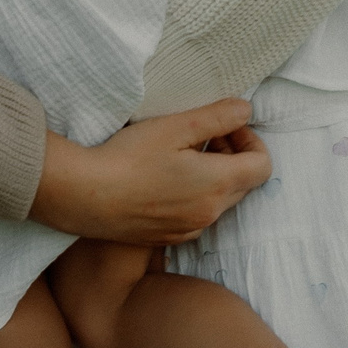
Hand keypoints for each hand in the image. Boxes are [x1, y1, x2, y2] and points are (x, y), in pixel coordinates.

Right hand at [27, 99, 269, 245]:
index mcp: (218, 184)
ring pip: (220, 200)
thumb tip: (246, 109)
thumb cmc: (128, 158)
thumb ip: (218, 117)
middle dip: (232, 155)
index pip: (263, 165)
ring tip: (180, 155)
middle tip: (202, 135)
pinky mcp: (169, 238)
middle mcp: (210, 213)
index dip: (251, 141)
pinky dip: (193, 195)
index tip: (226, 127)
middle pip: (244, 183)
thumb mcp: (176, 127)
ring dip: (213, 176)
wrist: (84, 196)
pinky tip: (163, 178)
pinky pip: (197, 215)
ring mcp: (190, 229)